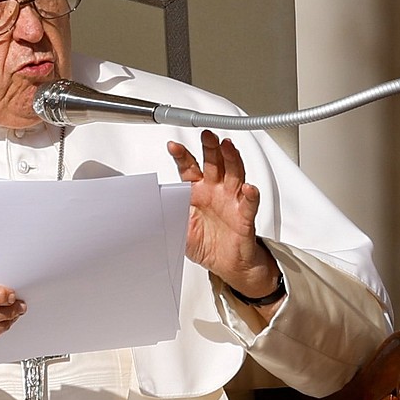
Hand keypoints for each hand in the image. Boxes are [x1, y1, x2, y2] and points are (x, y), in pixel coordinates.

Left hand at [167, 131, 280, 299]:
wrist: (227, 265)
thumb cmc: (206, 244)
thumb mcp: (180, 229)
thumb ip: (168, 215)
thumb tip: (149, 207)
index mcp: (198, 192)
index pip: (189, 168)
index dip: (182, 156)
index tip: (173, 146)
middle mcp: (216, 191)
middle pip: (215, 163)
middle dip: (210, 148)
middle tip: (207, 135)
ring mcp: (232, 201)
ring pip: (234, 175)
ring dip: (232, 160)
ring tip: (227, 147)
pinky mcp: (244, 217)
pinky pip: (249, 204)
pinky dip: (250, 196)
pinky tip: (248, 188)